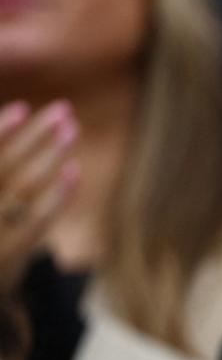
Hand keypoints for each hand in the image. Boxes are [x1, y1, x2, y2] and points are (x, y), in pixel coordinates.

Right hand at [0, 100, 79, 289]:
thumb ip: (2, 168)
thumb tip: (23, 125)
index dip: (0, 130)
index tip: (23, 107)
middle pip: (5, 164)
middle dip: (35, 134)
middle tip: (64, 109)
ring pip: (24, 185)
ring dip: (50, 155)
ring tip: (72, 129)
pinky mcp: (10, 252)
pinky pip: (39, 218)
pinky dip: (58, 194)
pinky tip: (75, 171)